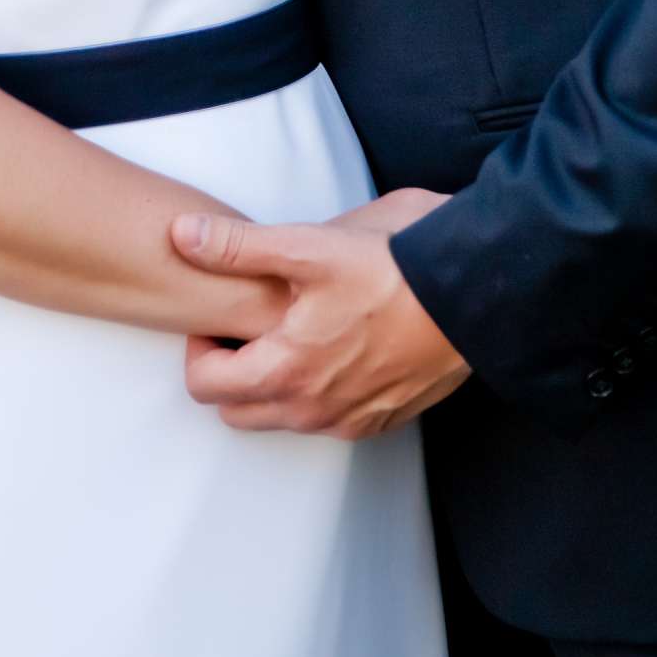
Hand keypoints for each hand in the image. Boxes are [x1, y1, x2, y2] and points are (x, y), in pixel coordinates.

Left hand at [171, 191, 469, 439]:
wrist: (476, 292)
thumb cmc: (395, 266)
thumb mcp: (308, 245)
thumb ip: (237, 246)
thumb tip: (181, 237)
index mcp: (286, 371)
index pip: (205, 386)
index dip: (199, 346)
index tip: (220, 315)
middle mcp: (314, 410)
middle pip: (238, 410)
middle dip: (230, 371)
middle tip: (248, 324)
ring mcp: (351, 419)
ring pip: (284, 418)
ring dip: (273, 384)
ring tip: (292, 330)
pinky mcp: (385, 418)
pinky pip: (330, 419)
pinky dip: (317, 393)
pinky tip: (336, 347)